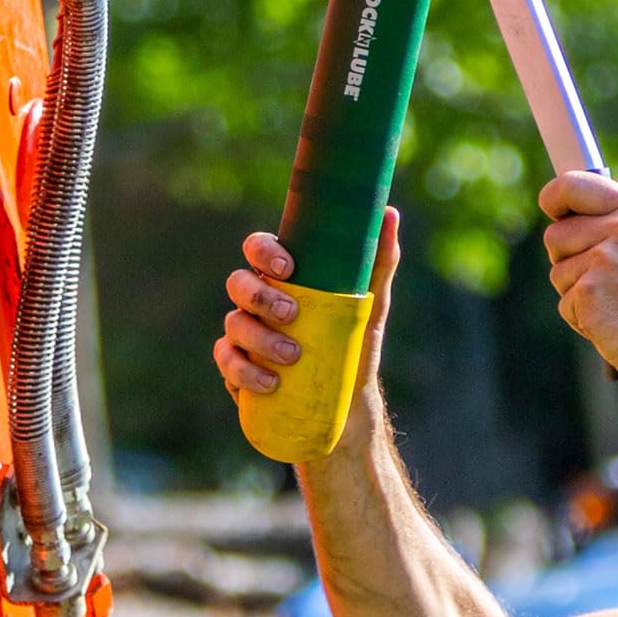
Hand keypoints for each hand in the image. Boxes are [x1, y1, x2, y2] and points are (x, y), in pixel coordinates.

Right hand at [213, 208, 402, 437]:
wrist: (348, 403)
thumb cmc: (355, 344)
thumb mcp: (370, 304)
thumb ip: (379, 261)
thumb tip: (389, 213)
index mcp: (284, 277)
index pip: (258, 248)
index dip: (264, 252)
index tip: (289, 268)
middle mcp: (258, 300)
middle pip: (239, 283)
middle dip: (261, 296)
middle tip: (292, 313)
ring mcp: (244, 333)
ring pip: (234, 323)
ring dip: (260, 338)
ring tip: (292, 356)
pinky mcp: (237, 368)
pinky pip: (228, 362)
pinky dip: (245, 371)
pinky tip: (270, 382)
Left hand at [538, 174, 617, 385]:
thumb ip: (617, 222)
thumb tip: (564, 215)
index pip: (574, 185)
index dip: (555, 197)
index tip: (552, 208)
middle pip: (556, 234)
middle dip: (569, 260)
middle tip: (606, 283)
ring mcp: (605, 259)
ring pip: (558, 272)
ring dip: (578, 294)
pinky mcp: (589, 292)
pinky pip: (565, 303)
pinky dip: (582, 319)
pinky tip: (613, 324)